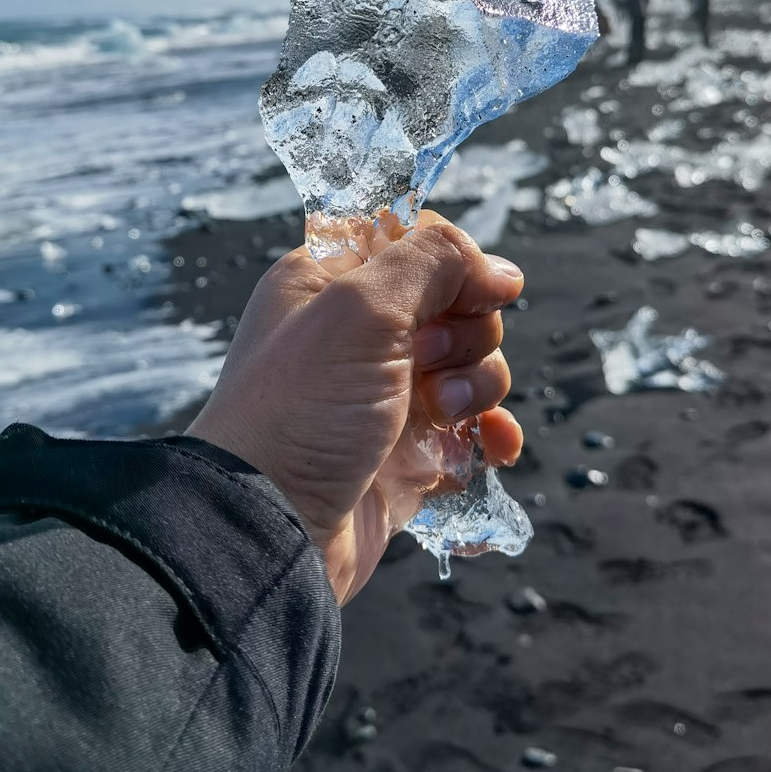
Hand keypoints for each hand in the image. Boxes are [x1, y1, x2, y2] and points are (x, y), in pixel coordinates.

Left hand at [186, 212, 524, 604]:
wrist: (271, 530)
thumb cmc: (301, 410)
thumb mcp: (358, 311)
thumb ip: (430, 263)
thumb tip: (499, 270)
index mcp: (332, 281)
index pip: (418, 241)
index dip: (455, 264)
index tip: (467, 294)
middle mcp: (361, 333)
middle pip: (458, 303)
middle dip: (466, 334)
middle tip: (425, 363)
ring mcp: (387, 394)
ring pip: (473, 364)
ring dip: (479, 387)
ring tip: (442, 416)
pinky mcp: (409, 453)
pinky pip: (474, 428)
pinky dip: (490, 433)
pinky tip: (491, 447)